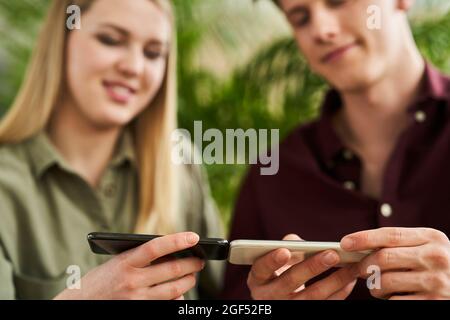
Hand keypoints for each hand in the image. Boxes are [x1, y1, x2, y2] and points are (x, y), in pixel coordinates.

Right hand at [55, 232, 204, 299]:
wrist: (79, 306)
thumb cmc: (101, 281)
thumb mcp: (117, 263)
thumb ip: (141, 259)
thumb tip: (171, 257)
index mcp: (125, 262)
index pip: (155, 247)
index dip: (177, 240)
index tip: (194, 236)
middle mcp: (132, 281)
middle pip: (171, 270)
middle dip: (191, 264)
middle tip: (200, 260)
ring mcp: (137, 299)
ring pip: (174, 290)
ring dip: (188, 281)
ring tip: (192, 276)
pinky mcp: (139, 311)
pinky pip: (166, 304)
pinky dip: (176, 298)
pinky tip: (180, 293)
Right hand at [247, 234, 357, 299]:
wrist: (280, 299)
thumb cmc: (279, 271)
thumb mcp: (275, 260)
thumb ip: (286, 245)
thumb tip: (301, 242)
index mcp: (258, 279)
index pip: (261, 269)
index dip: (272, 260)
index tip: (285, 251)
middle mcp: (269, 296)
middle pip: (291, 281)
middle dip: (313, 267)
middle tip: (332, 254)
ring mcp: (288, 307)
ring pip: (313, 296)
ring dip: (335, 280)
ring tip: (350, 265)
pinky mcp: (304, 314)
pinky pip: (326, 305)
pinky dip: (340, 292)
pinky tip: (351, 279)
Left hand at [341, 227, 449, 299]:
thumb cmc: (436, 265)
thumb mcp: (425, 247)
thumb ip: (399, 244)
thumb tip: (357, 246)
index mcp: (432, 238)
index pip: (390, 234)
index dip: (364, 238)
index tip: (345, 243)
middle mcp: (436, 257)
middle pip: (383, 258)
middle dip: (364, 265)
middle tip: (357, 271)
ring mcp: (436, 281)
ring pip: (385, 281)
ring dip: (374, 286)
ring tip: (378, 287)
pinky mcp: (434, 302)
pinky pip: (394, 301)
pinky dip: (387, 300)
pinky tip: (392, 297)